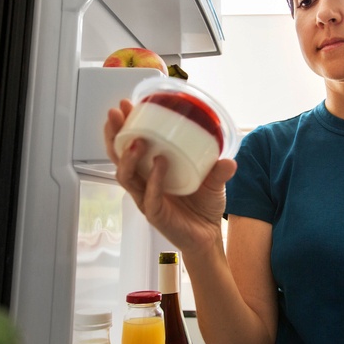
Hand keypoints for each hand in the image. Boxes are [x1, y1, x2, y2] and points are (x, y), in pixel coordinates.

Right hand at [104, 99, 236, 253]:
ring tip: (137, 140)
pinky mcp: (155, 215)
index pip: (129, 147)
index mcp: (151, 172)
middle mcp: (144, 184)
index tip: (125, 105)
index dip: (123, 127)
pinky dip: (153, 179)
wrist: (208, 238)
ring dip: (128, 157)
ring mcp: (147, 199)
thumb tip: (229, 159)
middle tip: (117, 115)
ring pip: (126, 177)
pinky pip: (149, 196)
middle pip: (118, 159)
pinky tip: (159, 164)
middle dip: (114, 136)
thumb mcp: (214, 182)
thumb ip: (218, 170)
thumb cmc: (203, 207)